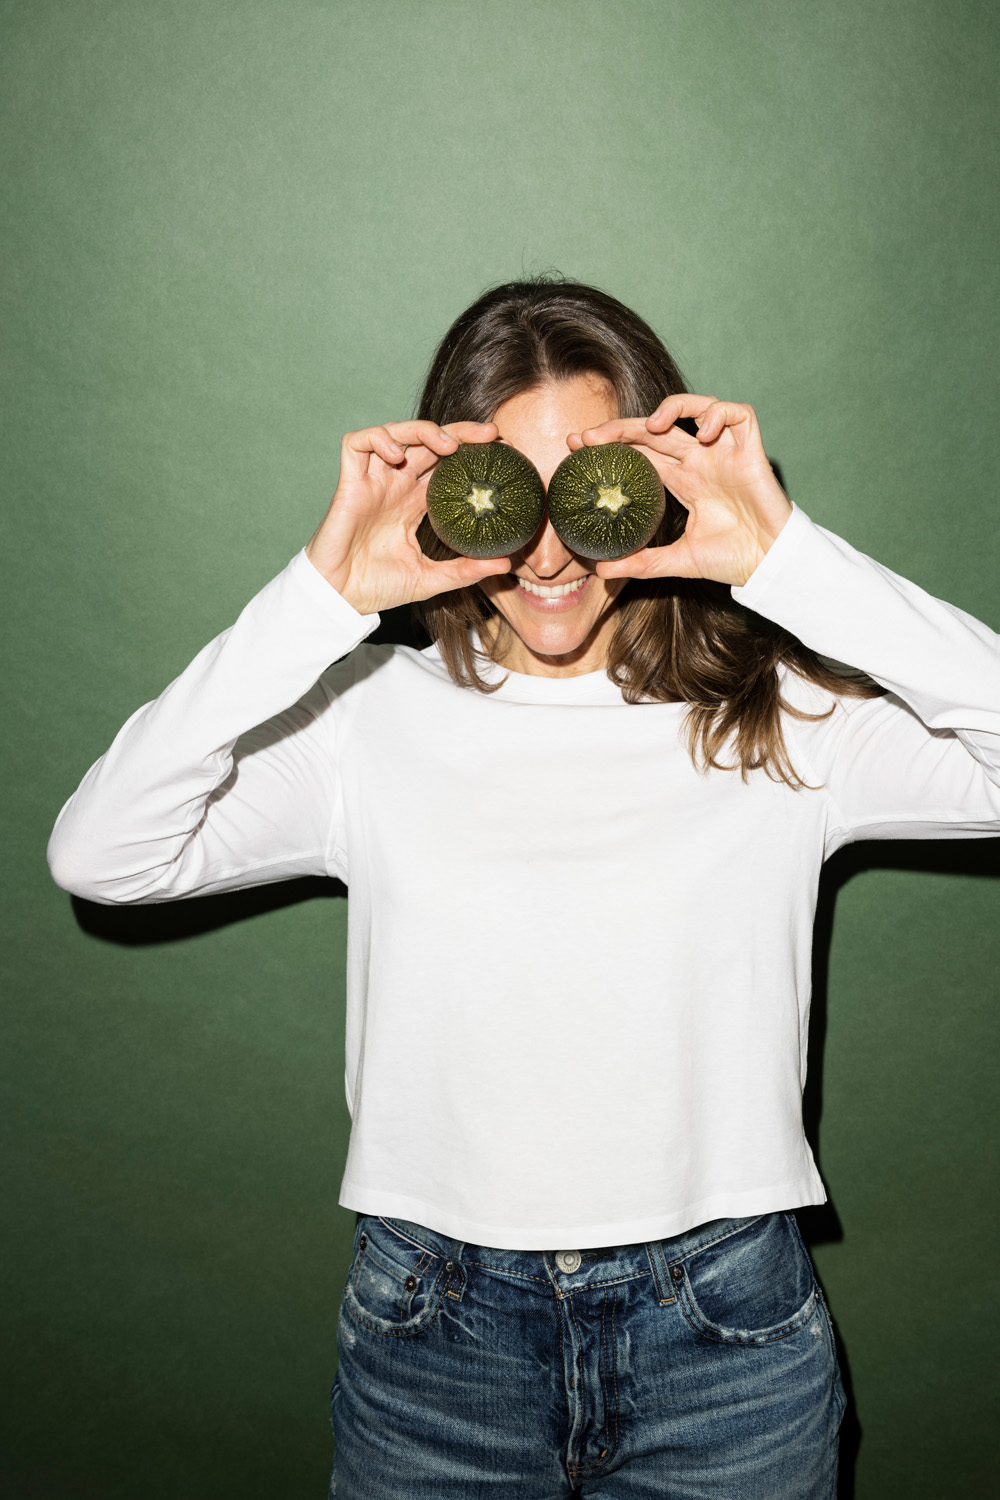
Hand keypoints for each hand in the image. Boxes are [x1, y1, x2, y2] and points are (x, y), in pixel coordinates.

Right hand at [305, 420, 510, 614]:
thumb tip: (506, 565)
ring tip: (447, 445)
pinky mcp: (349, 483)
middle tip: (490, 434)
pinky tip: (396, 456)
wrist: (341, 599)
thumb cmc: (378, 587)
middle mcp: (396, 485)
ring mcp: (372, 481)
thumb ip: (465, 570)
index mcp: (415, 502)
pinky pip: (357, 444)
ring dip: (422, 429)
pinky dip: (377, 439)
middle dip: (459, 431)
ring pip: (395, 433)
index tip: (502, 451)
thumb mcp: (431, 579)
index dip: (472, 451)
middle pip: (428, 441)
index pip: (447, 464)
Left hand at [567, 395, 792, 587]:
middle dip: (622, 427)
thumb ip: (642, 562)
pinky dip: (720, 413)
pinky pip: (739, 414)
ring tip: (651, 424)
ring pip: (698, 408)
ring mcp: (725, 453)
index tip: (578, 448)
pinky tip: (704, 432)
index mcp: (682, 481)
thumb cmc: (731, 559)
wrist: (769, 565)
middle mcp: (700, 461)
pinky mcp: (751, 451)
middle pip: (657, 429)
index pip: (640, 451)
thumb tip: (601, 571)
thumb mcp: (677, 562)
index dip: (611, 445)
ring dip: (673, 406)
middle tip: (590, 437)